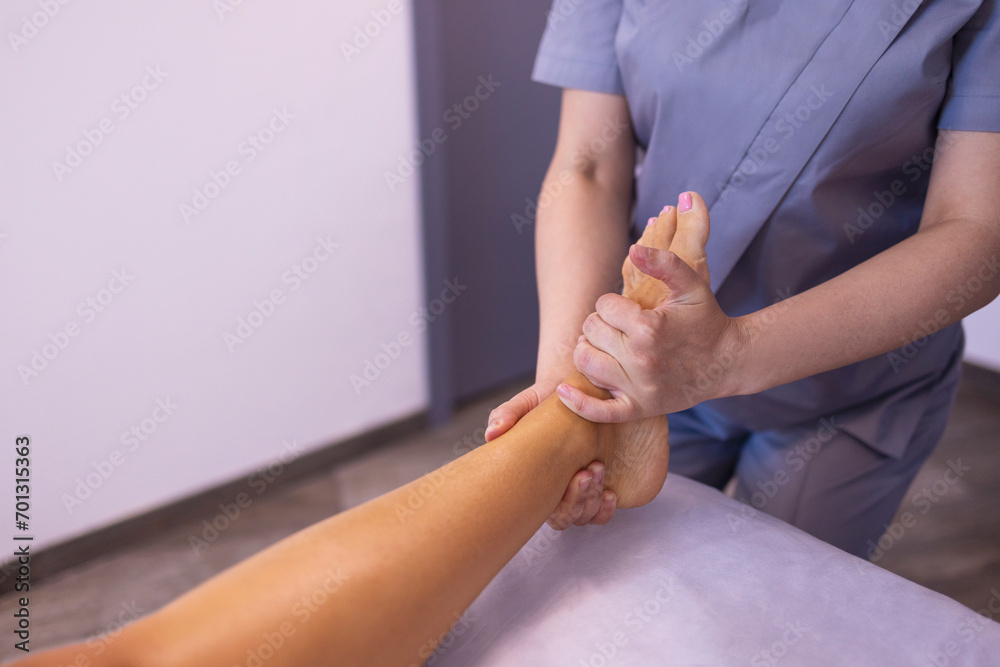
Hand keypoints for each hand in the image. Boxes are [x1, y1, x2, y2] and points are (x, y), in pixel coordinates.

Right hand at [485, 380, 617, 529]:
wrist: (571, 390)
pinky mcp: (594, 487)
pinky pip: (599, 515)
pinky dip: (604, 511)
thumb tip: (491, 434)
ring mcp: (575, 491)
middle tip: (587, 472)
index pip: (542, 510)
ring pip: (583, 517)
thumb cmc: (544, 400)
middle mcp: (553, 489)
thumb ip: (507, 414)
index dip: (562, 504)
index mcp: (534, 478)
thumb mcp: (526, 402)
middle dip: (579, 500)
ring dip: (592, 500)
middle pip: (564, 518)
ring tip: (598, 469)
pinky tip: (609, 493)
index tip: (578, 476)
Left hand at [558, 243, 743, 421]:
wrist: (728, 362)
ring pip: (586, 362)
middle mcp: (640, 359)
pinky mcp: (639, 408)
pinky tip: (563, 390)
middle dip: (600, 323)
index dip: (612, 303)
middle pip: (591, 331)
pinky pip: (599, 413)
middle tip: (618, 326)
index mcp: (649, 327)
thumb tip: (632, 248)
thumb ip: (664, 263)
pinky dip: (578, 404)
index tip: (628, 309)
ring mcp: (638, 387)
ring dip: (588, 350)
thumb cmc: (707, 320)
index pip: (604, 306)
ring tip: (604, 345)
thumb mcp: (692, 284)